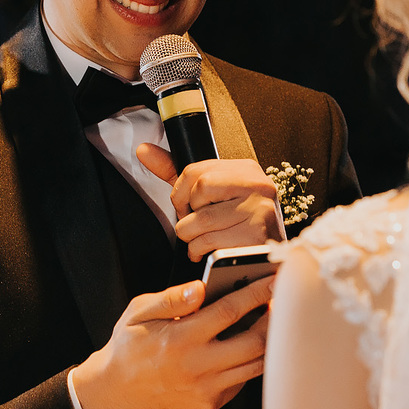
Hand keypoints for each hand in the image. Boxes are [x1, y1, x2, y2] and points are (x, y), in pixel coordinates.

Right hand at [71, 275, 273, 408]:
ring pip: (255, 365)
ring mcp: (206, 389)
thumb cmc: (129, 346)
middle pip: (253, 342)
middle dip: (272, 320)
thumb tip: (200, 287)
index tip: (273, 280)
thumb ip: (171, 297)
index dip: (256, 293)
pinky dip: (252, 362)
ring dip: (269, 343)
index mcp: (181, 338)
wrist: (117, 391)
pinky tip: (249, 346)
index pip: (229, 311)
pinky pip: (243, 381)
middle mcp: (197, 366)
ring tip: (270, 323)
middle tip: (279, 302)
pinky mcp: (210, 403)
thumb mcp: (139, 312)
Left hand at [137, 143, 284, 260]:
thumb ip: (175, 173)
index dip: (180, 194)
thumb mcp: (209, 195)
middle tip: (195, 226)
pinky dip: (199, 251)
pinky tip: (208, 253)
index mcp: (245, 169)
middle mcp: (257, 184)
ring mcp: (259, 209)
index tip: (186, 208)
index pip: (194, 170)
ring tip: (200, 241)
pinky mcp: (256, 235)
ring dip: (191, 237)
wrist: (265, 259)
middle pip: (200, 188)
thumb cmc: (236, 225)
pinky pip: (209, 241)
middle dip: (187, 214)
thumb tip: (143, 150)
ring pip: (201, 220)